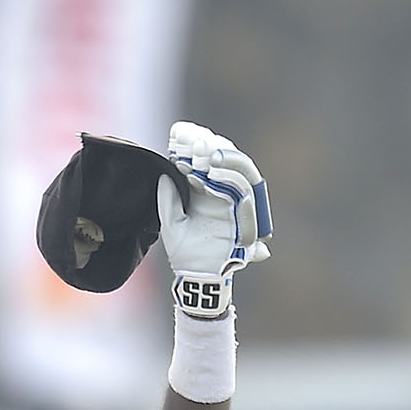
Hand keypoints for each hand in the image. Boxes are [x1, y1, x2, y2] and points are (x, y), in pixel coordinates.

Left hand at [156, 121, 271, 317]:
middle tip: (189, 137)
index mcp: (209, 191)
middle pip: (225, 159)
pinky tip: (210, 168)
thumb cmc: (185, 253)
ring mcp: (237, 204)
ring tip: (200, 149)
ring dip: (221, 157)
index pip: (206, 159)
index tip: (177, 132)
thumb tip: (164, 174)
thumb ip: (168, 199)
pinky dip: (229, 179)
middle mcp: (226, 193)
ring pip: (239, 171)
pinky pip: (243, 193)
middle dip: (208, 144)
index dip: (195, 143)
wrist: (196, 278)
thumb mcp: (170, 222)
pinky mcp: (246, 218)